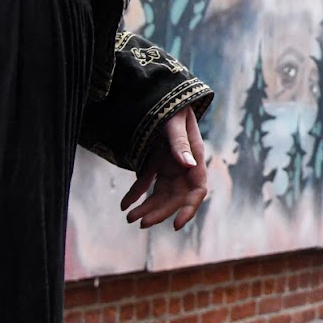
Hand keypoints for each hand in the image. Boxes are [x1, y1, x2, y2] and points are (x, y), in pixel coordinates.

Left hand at [121, 108, 209, 230]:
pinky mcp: (156, 165)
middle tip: (142, 223)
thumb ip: (180, 142)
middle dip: (160, 212)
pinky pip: (146, 183)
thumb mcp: (175, 123)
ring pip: (160, 195)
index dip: (189, 209)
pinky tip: (124, 204)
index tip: (176, 224)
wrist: (164, 97)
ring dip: (147, 208)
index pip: (197, 190)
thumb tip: (188, 165)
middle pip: (175, 198)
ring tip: (130, 218)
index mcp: (195, 158)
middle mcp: (184, 168)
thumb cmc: (174, 108)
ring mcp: (170, 167)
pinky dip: (135, 194)